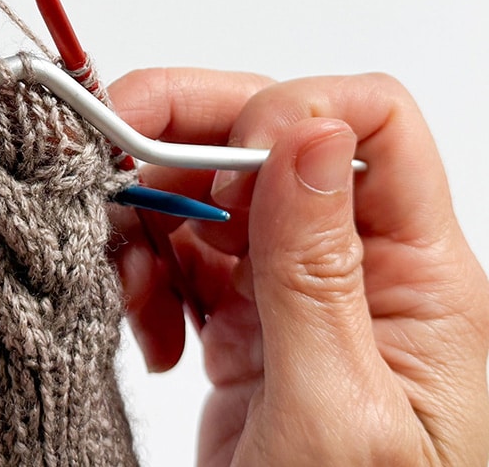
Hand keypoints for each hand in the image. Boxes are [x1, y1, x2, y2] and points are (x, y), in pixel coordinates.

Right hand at [108, 69, 488, 465]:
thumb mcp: (337, 412)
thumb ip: (316, 270)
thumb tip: (308, 135)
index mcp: (419, 277)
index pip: (371, 124)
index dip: (288, 114)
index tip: (218, 166)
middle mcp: (360, 267)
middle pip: (273, 138)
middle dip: (184, 135)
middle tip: (107, 153)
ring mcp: (296, 290)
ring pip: (212, 192)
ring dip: (151, 216)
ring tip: (129, 282)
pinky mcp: (244, 319)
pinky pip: (183, 253)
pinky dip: (145, 271)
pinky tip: (146, 326)